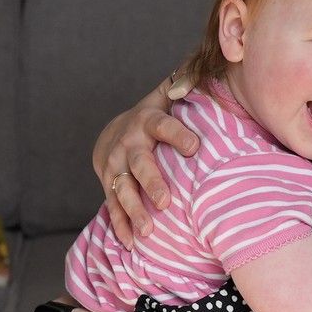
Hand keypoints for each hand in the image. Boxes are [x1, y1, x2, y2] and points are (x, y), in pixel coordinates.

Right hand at [92, 76, 199, 247]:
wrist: (115, 133)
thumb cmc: (155, 117)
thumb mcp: (166, 97)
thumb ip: (185, 83)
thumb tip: (202, 67)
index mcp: (148, 121)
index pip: (163, 125)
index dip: (177, 135)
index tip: (194, 147)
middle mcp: (128, 144)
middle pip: (139, 164)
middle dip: (151, 183)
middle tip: (166, 201)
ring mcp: (115, 168)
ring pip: (123, 190)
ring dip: (134, 211)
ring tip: (148, 232)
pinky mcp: (108, 186)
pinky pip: (113, 208)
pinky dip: (121, 226)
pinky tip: (132, 244)